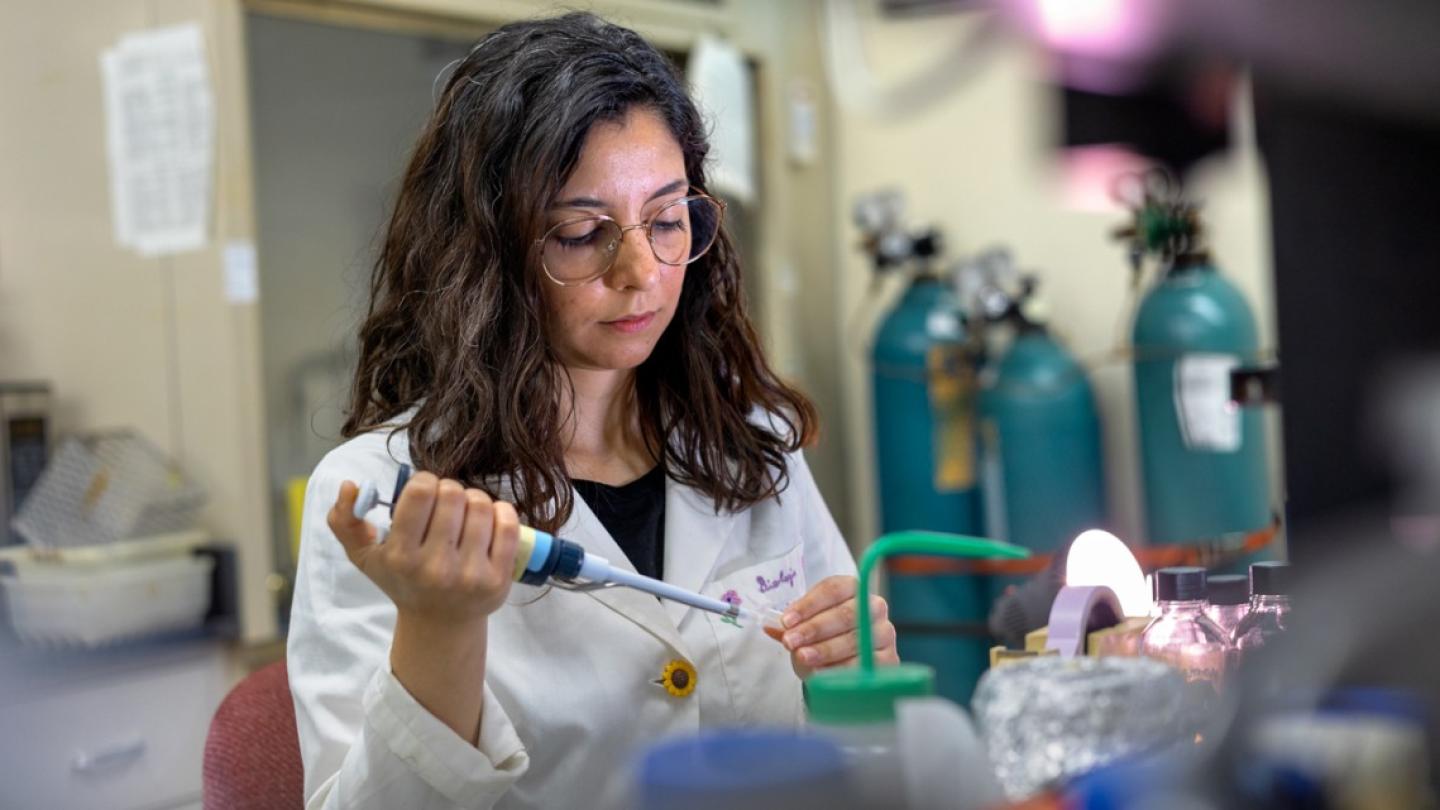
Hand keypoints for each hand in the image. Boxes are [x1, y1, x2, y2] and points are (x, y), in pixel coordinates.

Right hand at [327, 472, 519, 626]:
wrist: (439, 623)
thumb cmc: (402, 580)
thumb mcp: (364, 556)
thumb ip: (345, 520)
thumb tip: (350, 486)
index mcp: (400, 557)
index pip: (421, 493)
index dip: (424, 481)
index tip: (424, 491)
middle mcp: (435, 568)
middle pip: (453, 494)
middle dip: (449, 490)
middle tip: (446, 503)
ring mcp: (469, 575)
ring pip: (481, 505)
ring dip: (474, 499)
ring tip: (465, 512)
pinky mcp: (498, 579)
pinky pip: (507, 525)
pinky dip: (501, 511)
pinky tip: (490, 518)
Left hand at [778, 575, 898, 676]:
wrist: (850, 661)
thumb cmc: (825, 637)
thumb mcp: (807, 626)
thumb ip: (791, 626)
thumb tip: (768, 626)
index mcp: (853, 588)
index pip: (832, 589)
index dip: (808, 604)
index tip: (786, 620)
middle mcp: (874, 606)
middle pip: (845, 614)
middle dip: (814, 629)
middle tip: (791, 641)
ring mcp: (884, 633)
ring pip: (855, 640)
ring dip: (825, 649)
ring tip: (803, 657)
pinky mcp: (890, 659)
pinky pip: (865, 664)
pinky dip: (842, 669)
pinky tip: (823, 672)